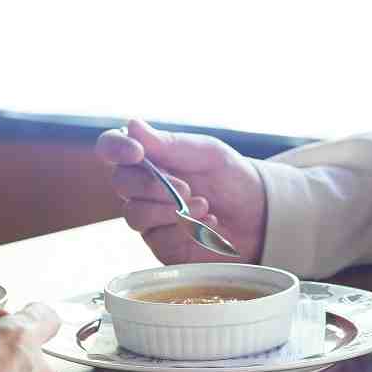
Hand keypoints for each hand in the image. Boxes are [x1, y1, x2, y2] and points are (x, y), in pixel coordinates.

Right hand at [96, 118, 267, 264]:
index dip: (115, 148)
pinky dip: (184, 231)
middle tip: (187, 188)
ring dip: (170, 210)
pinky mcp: (162, 246)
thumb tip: (132, 125)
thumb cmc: (231, 178)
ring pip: (134, 215)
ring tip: (204, 206)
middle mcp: (141, 188)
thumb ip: (169, 144)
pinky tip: (208, 225)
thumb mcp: (207, 153)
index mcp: (149, 158)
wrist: (260, 215)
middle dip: (152, 185)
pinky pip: (157, 239)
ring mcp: (150, 218)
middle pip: (120, 183)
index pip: (111, 147)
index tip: (137, 153)